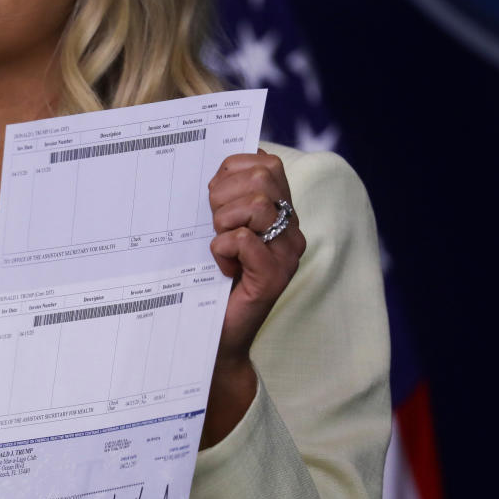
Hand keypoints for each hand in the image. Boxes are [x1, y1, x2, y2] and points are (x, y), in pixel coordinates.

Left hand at [200, 149, 304, 446]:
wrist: (214, 336)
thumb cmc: (208, 280)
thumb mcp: (213, 230)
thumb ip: (220, 198)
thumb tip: (209, 165)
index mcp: (278, 212)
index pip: (266, 163)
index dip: (231, 170)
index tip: (211, 196)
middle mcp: (290, 229)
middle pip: (262, 177)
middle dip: (223, 193)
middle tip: (211, 224)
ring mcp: (286, 253)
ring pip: (256, 204)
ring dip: (223, 221)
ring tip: (217, 244)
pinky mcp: (273, 277)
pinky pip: (245, 240)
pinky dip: (222, 248)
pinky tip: (219, 265)